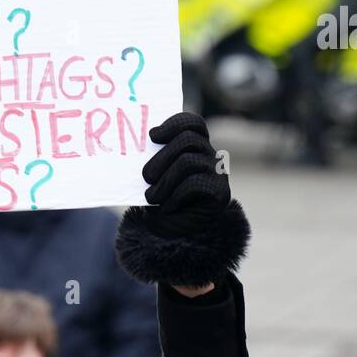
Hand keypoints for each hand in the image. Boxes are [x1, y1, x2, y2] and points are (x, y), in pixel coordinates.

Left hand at [114, 111, 249, 287]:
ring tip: (152, 197)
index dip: (174, 124)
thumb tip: (137, 143)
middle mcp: (210, 156)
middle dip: (162, 157)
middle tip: (145, 176)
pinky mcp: (220, 193)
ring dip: (165, 181)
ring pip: (189, 161)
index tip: (152, 135)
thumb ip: (151, 159)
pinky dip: (175, 196)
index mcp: (195, 147)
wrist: (173, 232)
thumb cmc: (160, 200)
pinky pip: (194, 183)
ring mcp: (217, 174)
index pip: (193, 124)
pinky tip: (166, 207)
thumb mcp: (153, 177)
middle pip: (189, 139)